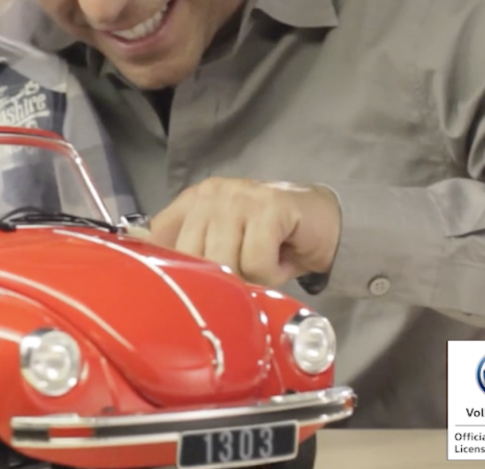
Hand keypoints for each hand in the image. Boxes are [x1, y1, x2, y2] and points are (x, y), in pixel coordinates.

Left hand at [149, 177, 340, 286]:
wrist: (328, 225)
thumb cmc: (272, 241)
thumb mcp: (224, 246)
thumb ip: (192, 254)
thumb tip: (156, 276)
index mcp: (193, 201)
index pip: (159, 236)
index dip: (170, 269)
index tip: (185, 289)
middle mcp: (211, 194)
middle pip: (192, 256)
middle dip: (219, 280)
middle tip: (244, 276)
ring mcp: (239, 197)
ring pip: (223, 260)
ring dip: (249, 278)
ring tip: (265, 266)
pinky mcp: (269, 207)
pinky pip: (256, 262)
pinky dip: (271, 274)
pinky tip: (282, 260)